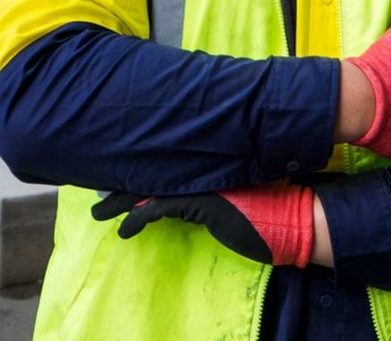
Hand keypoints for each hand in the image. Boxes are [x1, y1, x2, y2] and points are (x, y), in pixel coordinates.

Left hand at [92, 182, 314, 267]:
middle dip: (120, 182)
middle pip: (149, 169)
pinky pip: (158, 209)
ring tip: (98, 211)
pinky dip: (137, 219)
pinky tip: (125, 231)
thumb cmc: (271, 206)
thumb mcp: (237, 189)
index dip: (138, 163)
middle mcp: (202, 167)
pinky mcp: (200, 203)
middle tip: (96, 193)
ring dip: (119, 201)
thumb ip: (212, 183)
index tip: (116, 169)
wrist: (294, 218)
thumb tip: (186, 192)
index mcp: (210, 161)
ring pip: (148, 187)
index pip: (164, 159)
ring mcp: (201, 182)